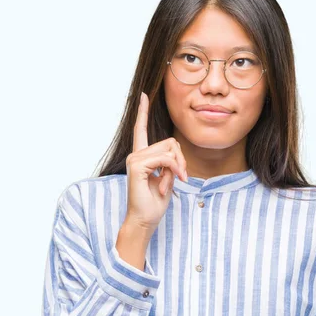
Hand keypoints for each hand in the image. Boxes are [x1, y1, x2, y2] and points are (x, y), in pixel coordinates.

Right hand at [124, 92, 187, 235]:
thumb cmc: (155, 202)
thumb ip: (170, 162)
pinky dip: (172, 171)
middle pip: (170, 142)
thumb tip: (175, 155)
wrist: (145, 220)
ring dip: (177, 168)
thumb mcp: (167, 178)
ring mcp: (135, 158)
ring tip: (169, 184)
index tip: (144, 95)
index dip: (143, 112)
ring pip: (169, 150)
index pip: (141, 129)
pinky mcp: (137, 165)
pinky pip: (165, 159)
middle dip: (181, 160)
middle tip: (180, 177)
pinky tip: (167, 185)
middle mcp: (136, 154)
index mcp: (142, 155)